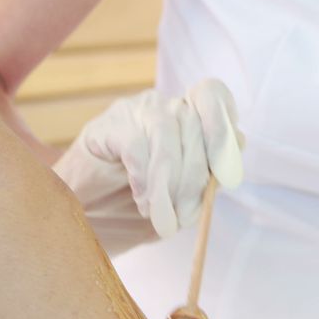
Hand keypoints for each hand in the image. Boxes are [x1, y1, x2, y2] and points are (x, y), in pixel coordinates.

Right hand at [53, 79, 242, 253]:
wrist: (81, 221)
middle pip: (196, 123)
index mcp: (188, 118)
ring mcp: (134, 111)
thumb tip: (237, 150)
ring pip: (168, 132)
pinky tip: (140, 200)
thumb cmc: (135, 208)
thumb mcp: (179, 200)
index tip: (224, 173)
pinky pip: (136, 145)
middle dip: (195, 176)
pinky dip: (143, 178)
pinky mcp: (106, 126)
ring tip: (160, 215)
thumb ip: (208, 177)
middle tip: (184, 216)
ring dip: (169, 181)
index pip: (214, 96)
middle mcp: (164, 106)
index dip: (223, 129)